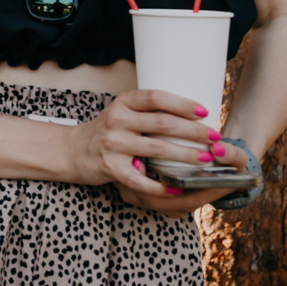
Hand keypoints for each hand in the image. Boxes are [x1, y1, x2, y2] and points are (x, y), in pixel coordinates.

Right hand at [67, 89, 240, 216]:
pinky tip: (177, 187)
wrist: (72, 150)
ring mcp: (113, 144)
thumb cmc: (106, 131)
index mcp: (122, 103)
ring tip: (206, 159)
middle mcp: (117, 120)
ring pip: (157, 149)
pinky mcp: (110, 167)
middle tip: (214, 138)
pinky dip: (160, 185)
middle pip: (162, 124)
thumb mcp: (122, 112)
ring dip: (186, 155)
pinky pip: (141, 179)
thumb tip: (191, 116)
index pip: (156, 98)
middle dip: (193, 132)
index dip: (182, 104)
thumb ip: (147, 112)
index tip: (205, 112)